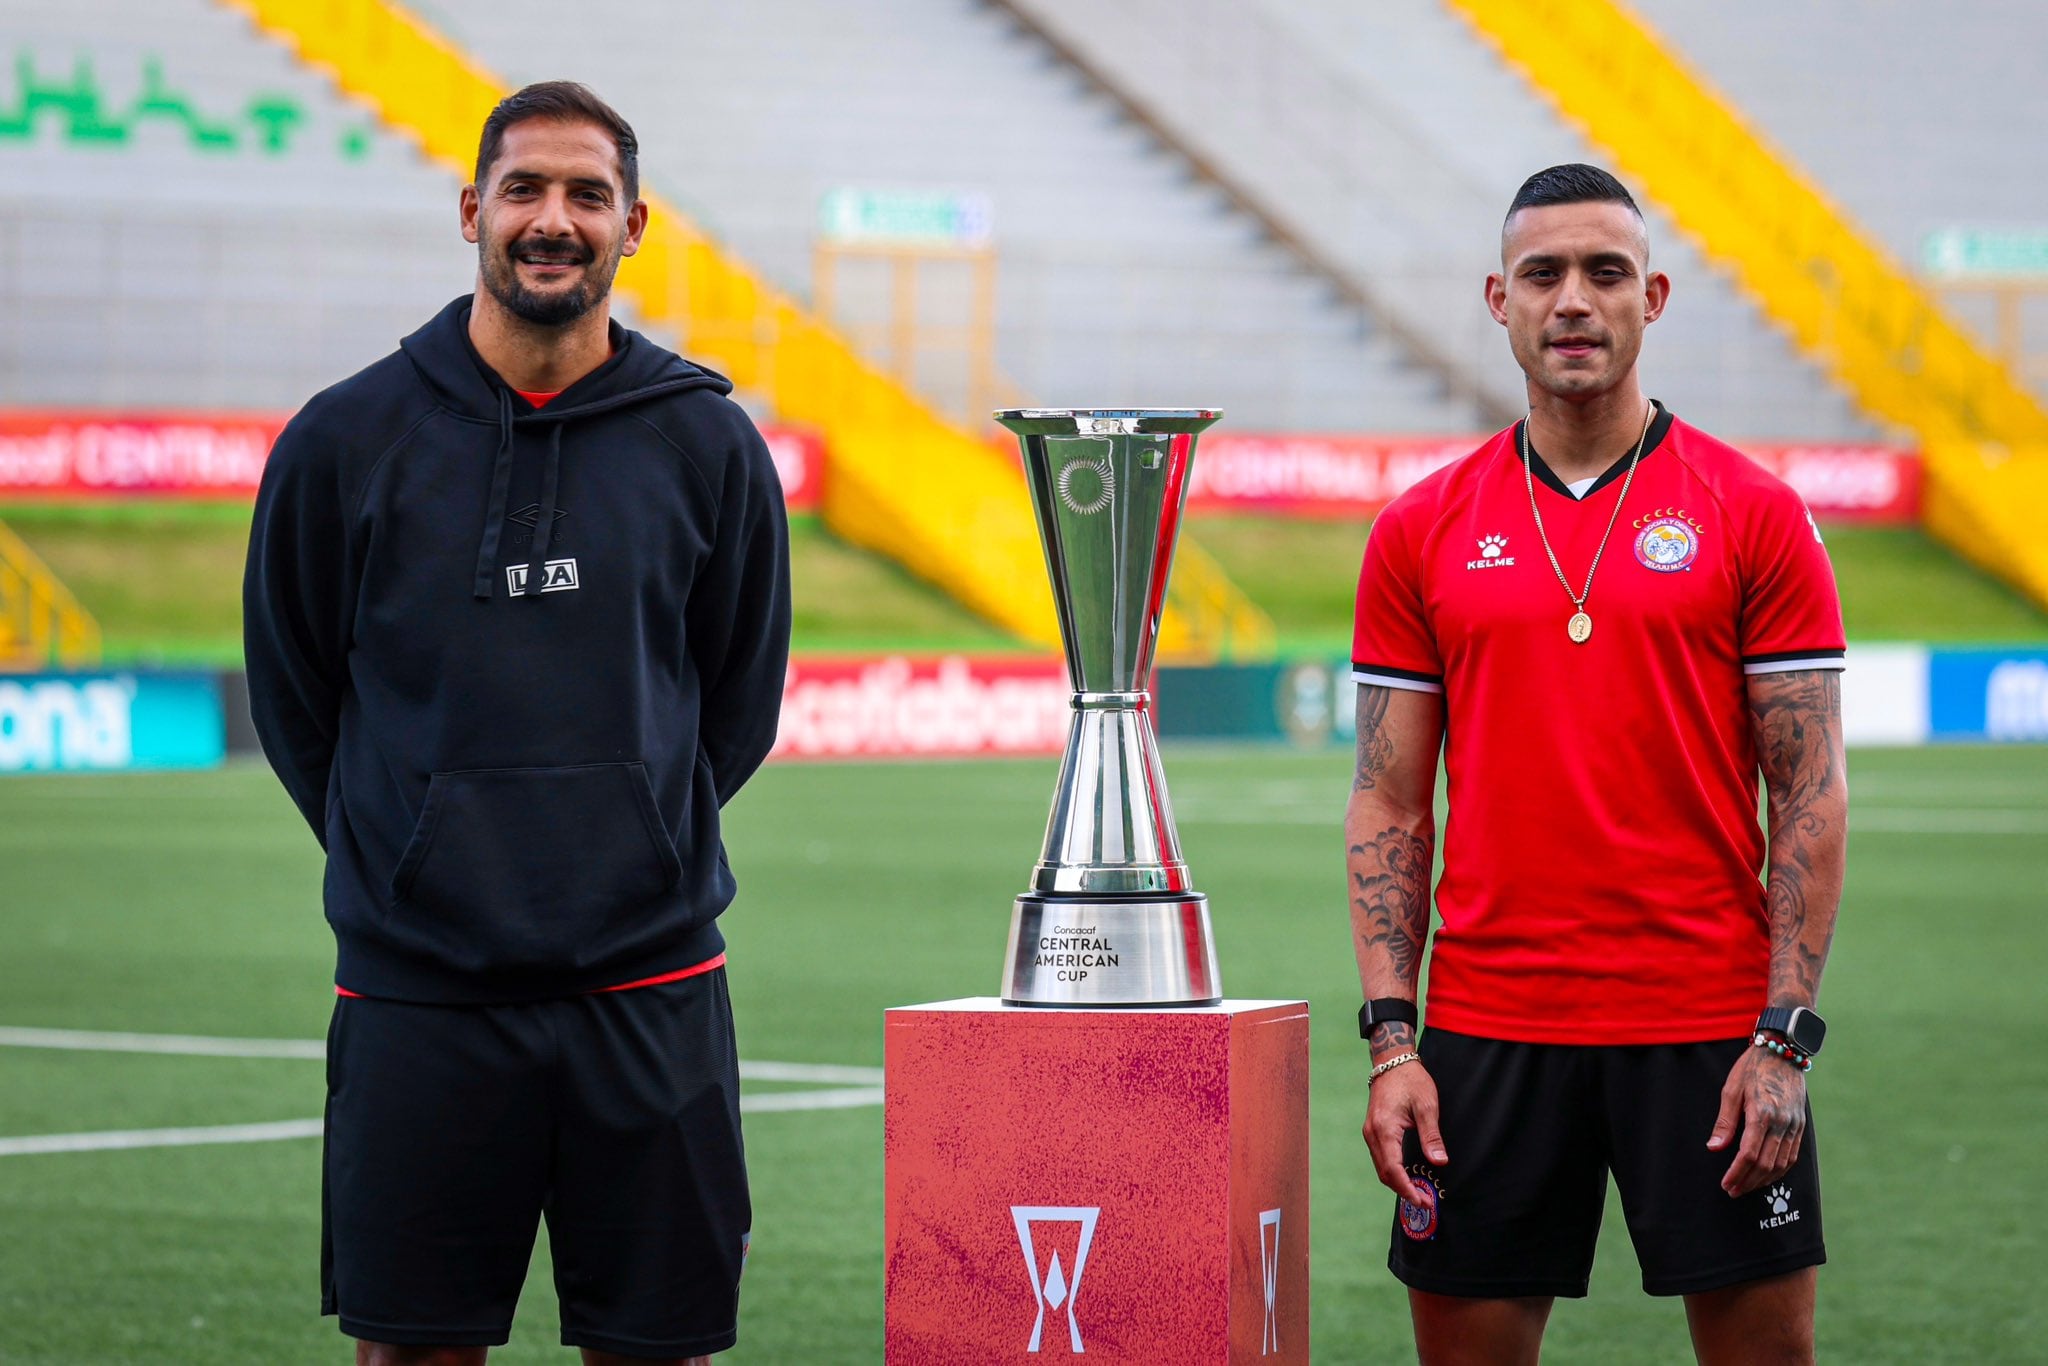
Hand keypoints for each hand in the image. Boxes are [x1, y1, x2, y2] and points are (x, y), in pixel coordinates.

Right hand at [1363, 1061, 1448, 1204]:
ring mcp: (1370, 1132)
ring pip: (1381, 1167)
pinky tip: (1407, 1176)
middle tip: (1425, 1201)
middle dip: (1403, 1190)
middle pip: (1384, 1172)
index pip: (1393, 1169)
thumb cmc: (1411, 1081)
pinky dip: (1393, 1171)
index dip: (1407, 1188)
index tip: (1422, 1201)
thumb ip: (1431, 1136)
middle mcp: (1372, 1133)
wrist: (1392, 1062)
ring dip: (1398, 1183)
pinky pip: (1380, 1158)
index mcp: (1384, 1129)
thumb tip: (1439, 1162)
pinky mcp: (1373, 1130)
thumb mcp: (1427, 1106)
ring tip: (1418, 1192)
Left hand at [1707, 1043, 1807, 1197]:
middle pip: (1766, 1164)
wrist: (1783, 1052)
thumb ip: (1725, 1122)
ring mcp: (1794, 1125)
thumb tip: (1714, 1148)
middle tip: (1733, 1191)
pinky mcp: (1801, 1125)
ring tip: (1747, 1187)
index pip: (1749, 1154)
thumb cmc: (1751, 1069)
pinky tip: (1767, 1176)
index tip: (1726, 1184)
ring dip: (1764, 1181)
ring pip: (1781, 1164)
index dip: (1737, 1173)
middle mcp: (1782, 1123)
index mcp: (1762, 1114)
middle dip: (1748, 1181)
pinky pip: (1792, 1155)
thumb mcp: (1731, 1089)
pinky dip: (1780, 1170)